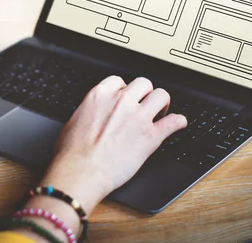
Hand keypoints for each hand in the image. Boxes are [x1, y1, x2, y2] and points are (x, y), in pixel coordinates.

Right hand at [40, 76, 186, 213]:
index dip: (124, 89)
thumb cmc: (73, 152)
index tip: (125, 97)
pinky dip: (178, 122)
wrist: (82, 171)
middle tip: (144, 104)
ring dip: (162, 103)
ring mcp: (138, 117)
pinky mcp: (151, 136)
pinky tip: (178, 123)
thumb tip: (92, 115)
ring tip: (161, 111)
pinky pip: (174, 122)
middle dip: (145, 93)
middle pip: (143, 83)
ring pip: (161, 96)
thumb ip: (89, 111)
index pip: (119, 81)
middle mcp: (121, 101)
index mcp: (100, 95)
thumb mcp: (74, 120)